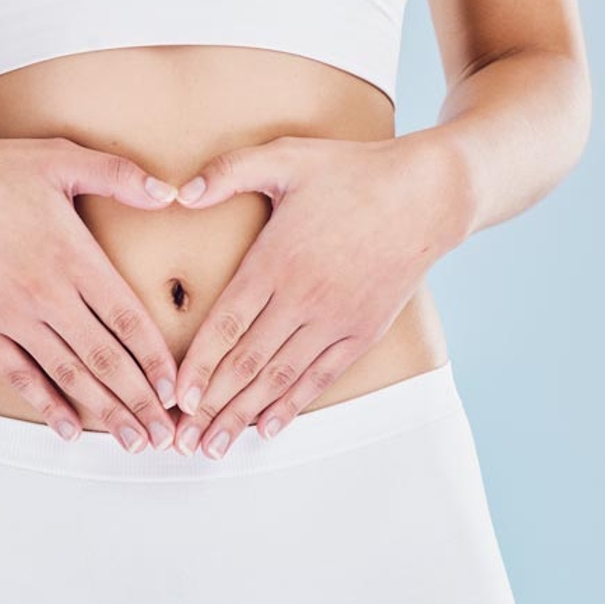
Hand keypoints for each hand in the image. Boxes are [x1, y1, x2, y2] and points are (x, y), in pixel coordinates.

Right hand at [0, 133, 183, 452]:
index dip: (156, 359)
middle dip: (139, 401)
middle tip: (167, 436)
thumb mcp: (59, 156)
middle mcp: (46, 294)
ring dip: (103, 411)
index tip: (176, 390)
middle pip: (104, 358)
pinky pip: (18, 375)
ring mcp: (10, 316)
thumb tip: (170, 191)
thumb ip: (118, 174)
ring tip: (133, 441)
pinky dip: (45, 404)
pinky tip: (68, 429)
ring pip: (68, 374)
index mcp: (73, 256)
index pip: (127, 319)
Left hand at [168, 131, 473, 458]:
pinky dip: (292, 404)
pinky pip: (320, 376)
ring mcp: (335, 319)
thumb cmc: (352, 171)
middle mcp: (303, 297)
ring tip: (214, 446)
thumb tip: (179, 191)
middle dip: (212, 406)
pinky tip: (268, 427)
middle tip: (181, 440)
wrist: (428, 194)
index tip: (176, 397)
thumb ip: (228, 172)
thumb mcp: (287, 157)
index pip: (227, 325)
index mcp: (276, 260)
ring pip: (280, 377)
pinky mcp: (362, 331)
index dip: (198, 366)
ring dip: (244, 415)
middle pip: (247, 363)